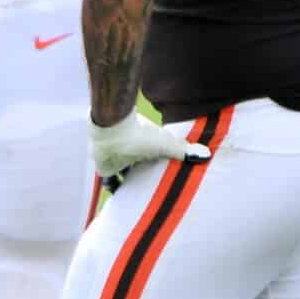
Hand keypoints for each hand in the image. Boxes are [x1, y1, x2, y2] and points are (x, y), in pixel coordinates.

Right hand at [88, 112, 210, 186]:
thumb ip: (183, 151)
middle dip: (120, 164)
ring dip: (118, 145)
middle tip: (132, 165)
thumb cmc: (134, 137)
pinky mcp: (96, 120)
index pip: (111, 182)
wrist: (110, 113)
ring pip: (106, 147)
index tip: (125, 185)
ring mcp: (94, 138)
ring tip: (132, 142)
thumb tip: (205, 156)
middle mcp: (99, 155)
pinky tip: (125, 121)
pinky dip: (115, 127)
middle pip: (109, 164)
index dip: (118, 184)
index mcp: (108, 168)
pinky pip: (105, 129)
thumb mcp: (163, 145)